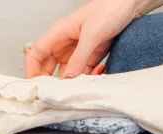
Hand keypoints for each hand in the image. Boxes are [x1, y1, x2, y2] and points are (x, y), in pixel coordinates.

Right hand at [24, 0, 139, 78]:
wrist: (130, 4)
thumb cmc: (110, 9)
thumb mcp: (93, 34)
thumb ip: (79, 57)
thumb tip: (67, 78)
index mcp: (59, 34)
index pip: (36, 54)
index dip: (32, 71)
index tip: (36, 88)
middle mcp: (66, 43)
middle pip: (48, 67)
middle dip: (52, 82)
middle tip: (60, 96)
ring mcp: (78, 51)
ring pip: (68, 73)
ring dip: (74, 82)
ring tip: (84, 86)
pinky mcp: (92, 56)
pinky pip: (84, 72)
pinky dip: (89, 77)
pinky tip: (99, 73)